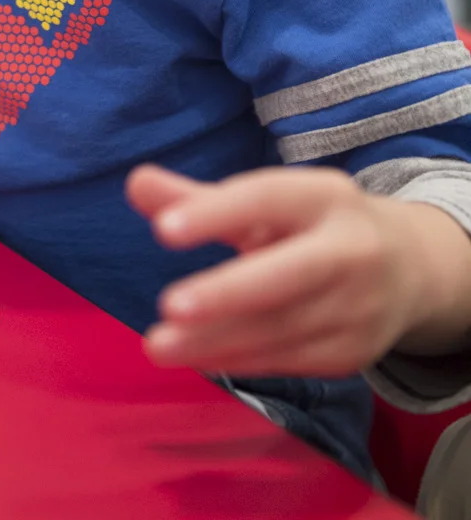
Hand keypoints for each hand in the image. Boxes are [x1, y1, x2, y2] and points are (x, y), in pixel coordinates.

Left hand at [125, 164, 457, 376]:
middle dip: (229, 293)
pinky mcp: (353, 353)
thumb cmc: (312, 225)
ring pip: (282, 327)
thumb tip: (135, 182)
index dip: (216, 213)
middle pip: (288, 274)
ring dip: (218, 340)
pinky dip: (239, 360)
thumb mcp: (266, 202)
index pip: (266, 198)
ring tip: (158, 345)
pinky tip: (196, 358)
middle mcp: (349, 249)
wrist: (407, 269)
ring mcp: (357, 306)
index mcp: (323, 196)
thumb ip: (198, 198)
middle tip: (169, 306)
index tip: (163, 230)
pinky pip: (288, 359)